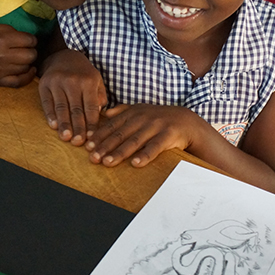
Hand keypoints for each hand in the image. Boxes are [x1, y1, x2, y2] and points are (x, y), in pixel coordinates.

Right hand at [0, 23, 38, 86]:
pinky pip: (19, 82)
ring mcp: (1, 70)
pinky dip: (28, 76)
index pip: (29, 40)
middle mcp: (3, 55)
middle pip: (31, 54)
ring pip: (27, 67)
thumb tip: (24, 35)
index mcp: (1, 39)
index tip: (27, 39)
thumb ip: (7, 29)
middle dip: (31, 50)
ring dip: (28, 61)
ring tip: (24, 57)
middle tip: (26, 48)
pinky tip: (30, 70)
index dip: (31, 38)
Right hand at [38, 49, 107, 144]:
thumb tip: (99, 115)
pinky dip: (50, 115)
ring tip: (66, 138)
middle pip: (76, 109)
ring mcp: (57, 82)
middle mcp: (72, 81)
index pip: (91, 106)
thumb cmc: (83, 73)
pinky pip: (47, 102)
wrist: (64, 56)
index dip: (91, 123)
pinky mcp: (44, 84)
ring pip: (61, 107)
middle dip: (78, 127)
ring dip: (64, 124)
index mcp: (88, 81)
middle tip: (78, 142)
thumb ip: (100, 97)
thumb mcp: (97, 81)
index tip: (92, 137)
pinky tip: (53, 126)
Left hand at [85, 104, 206, 167]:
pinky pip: (155, 147)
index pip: (112, 125)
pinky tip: (135, 164)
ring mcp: (155, 126)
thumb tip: (104, 113)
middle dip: (105, 146)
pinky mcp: (168, 135)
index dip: (99, 136)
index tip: (87, 146)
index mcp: (133, 113)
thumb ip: (122, 111)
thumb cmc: (160, 118)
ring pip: (135, 141)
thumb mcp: (141, 110)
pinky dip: (145, 155)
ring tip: (108, 162)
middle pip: (120, 134)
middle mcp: (142, 118)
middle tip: (93, 158)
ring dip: (120, 152)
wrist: (187, 121)